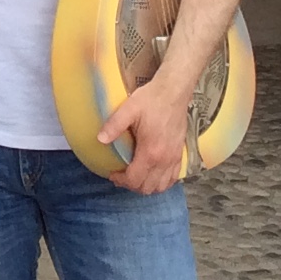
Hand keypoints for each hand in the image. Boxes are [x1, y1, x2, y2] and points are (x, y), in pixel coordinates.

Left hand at [98, 74, 193, 193]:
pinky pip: (172, 178)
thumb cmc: (152, 99)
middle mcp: (164, 160)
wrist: (174, 92)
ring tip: (135, 176)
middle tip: (121, 176)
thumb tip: (100, 139)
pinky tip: (152, 174)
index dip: (121, 180)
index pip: (134, 179)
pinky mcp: (180, 154)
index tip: (113, 174)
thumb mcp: (129, 109)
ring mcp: (174, 158)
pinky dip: (161, 182)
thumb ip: (114, 125)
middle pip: (147, 187)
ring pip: (161, 186)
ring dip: (146, 186)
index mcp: (150, 151)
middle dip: (131, 185)